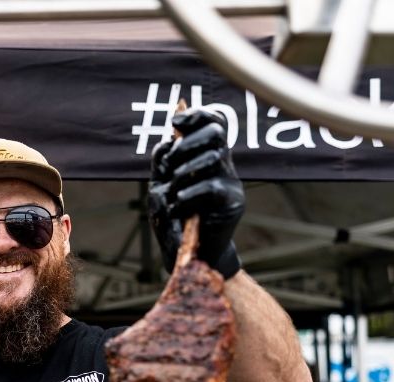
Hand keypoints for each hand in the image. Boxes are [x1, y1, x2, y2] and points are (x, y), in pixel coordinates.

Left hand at [148, 108, 244, 277]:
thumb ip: (162, 163)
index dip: (197, 115)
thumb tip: (166, 140)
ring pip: (213, 157)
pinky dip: (189, 193)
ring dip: (184, 172)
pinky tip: (179, 205)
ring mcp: (230, 182)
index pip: (212, 122)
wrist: (188, 253)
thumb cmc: (174, 219)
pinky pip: (212, 187)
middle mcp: (222, 165)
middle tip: (172, 161)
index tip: (175, 121)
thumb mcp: (160, 187)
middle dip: (189, 140)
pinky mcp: (233, 203)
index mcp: (206, 156)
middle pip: (217, 131)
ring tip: (174, 192)